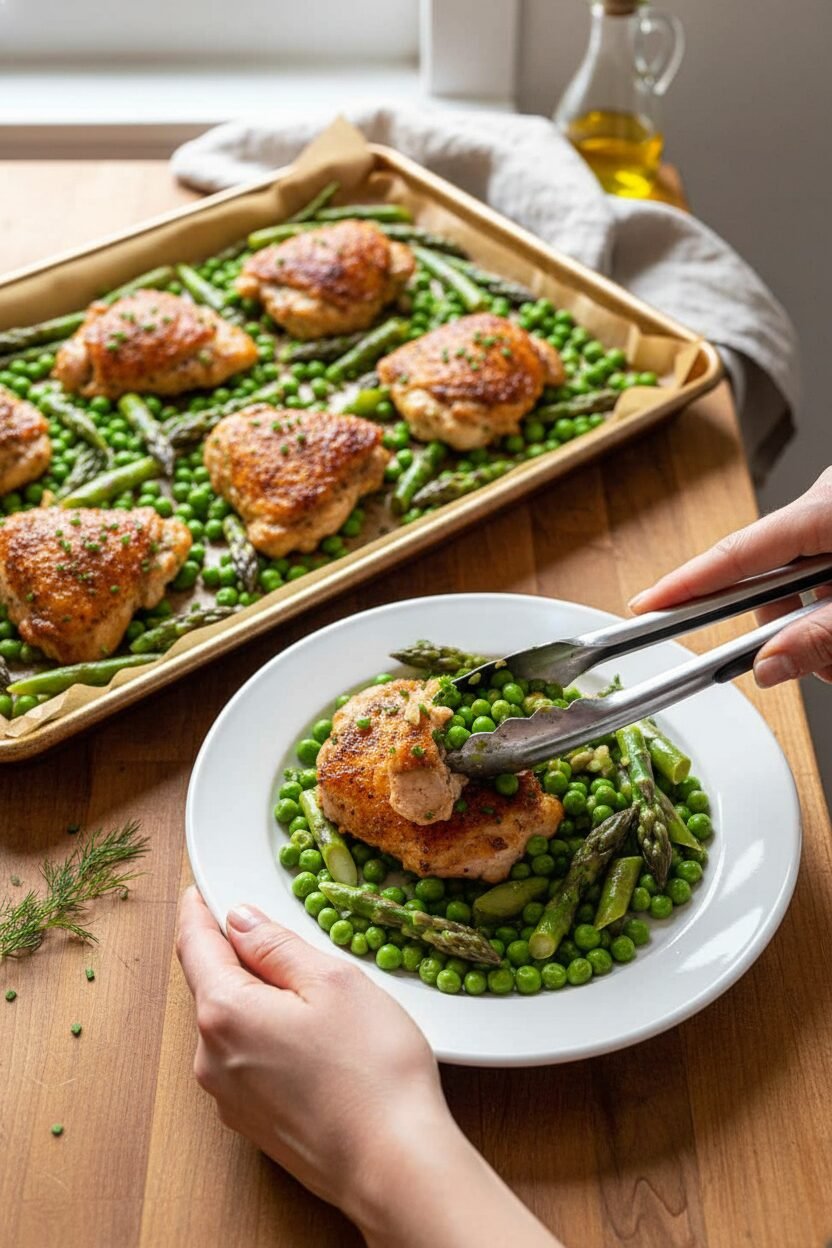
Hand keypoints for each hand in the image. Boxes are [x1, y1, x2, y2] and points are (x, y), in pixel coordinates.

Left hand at [176, 888, 561, 1247]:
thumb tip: (239, 921)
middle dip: (236, 957)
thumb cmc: (372, 1069)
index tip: (199, 891)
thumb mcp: (331, 981)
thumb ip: (276, 945)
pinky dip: (267, 1038)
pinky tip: (311, 1041)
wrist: (394, 1165)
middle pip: (213, 986)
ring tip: (309, 992)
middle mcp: (212, 1058)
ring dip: (257, 1000)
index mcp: (224, 1012)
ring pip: (232, 1026)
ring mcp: (228, 1098)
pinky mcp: (252, 1124)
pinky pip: (247, 1062)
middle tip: (274, 934)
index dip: (198, 911)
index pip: (195, 945)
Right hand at [630, 467, 831, 685]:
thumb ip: (819, 638)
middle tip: (798, 660)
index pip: (734, 553)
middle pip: (768, 575)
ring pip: (796, 581)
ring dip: (811, 624)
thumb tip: (766, 667)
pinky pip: (819, 571)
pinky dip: (826, 608)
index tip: (644, 606)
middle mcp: (825, 501)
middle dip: (780, 625)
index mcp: (825, 508)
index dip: (685, 583)